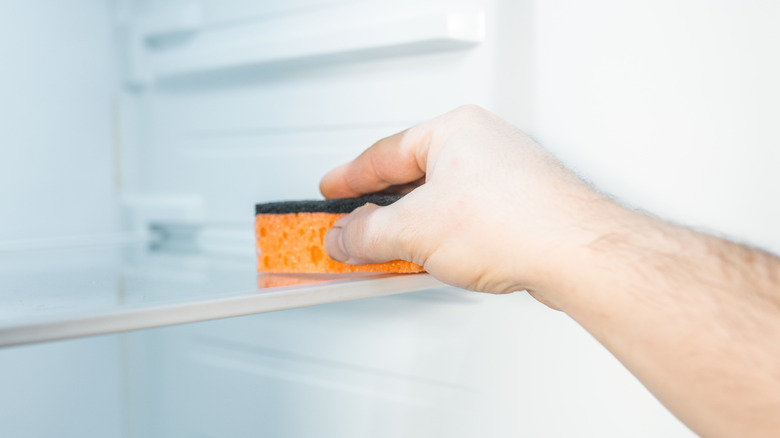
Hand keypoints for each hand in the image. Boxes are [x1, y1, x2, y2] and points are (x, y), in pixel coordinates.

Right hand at [320, 105, 619, 300]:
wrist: (578, 253)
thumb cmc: (517, 222)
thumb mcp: (416, 231)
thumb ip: (367, 234)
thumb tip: (344, 236)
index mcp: (454, 131)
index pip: (384, 154)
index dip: (349, 179)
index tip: (330, 193)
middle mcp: (481, 146)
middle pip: (412, 179)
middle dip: (380, 211)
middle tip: (353, 232)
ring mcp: (504, 176)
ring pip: (440, 202)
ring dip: (410, 230)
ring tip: (389, 254)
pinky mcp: (519, 207)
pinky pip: (464, 219)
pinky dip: (441, 239)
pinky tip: (432, 261)